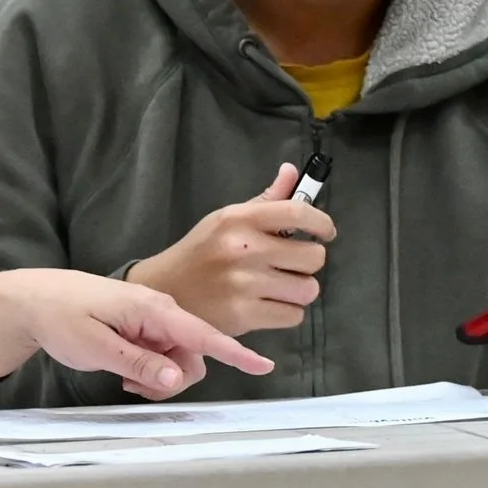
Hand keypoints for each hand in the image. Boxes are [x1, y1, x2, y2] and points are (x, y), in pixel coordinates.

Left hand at [0, 266, 271, 396]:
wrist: (34, 301)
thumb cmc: (61, 317)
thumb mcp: (97, 347)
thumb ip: (139, 363)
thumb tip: (179, 377)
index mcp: (152, 309)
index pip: (202, 333)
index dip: (234, 353)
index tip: (263, 366)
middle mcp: (159, 313)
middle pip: (193, 356)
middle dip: (174, 379)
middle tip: (135, 388)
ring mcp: (152, 322)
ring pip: (178, 362)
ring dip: (159, 379)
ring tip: (124, 379)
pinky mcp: (143, 331)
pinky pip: (162, 358)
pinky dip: (150, 373)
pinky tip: (124, 373)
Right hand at [126, 163, 331, 334]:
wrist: (163, 291)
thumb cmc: (200, 253)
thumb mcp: (226, 220)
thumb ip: (264, 201)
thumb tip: (290, 172)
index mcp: (240, 219)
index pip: (299, 213)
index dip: (322, 224)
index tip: (325, 233)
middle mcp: (244, 248)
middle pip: (313, 257)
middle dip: (308, 263)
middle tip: (291, 266)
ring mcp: (244, 284)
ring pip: (307, 289)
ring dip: (299, 291)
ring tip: (280, 288)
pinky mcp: (243, 315)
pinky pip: (293, 315)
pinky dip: (286, 313)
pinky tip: (268, 306)